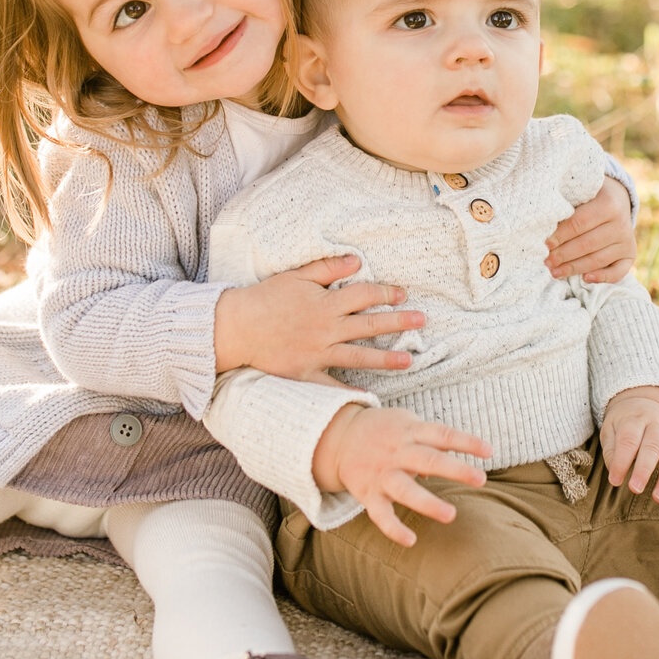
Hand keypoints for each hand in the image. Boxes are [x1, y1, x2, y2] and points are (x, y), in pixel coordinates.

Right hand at [214, 255, 424, 381]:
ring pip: (358, 355)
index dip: (385, 293)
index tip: (403, 295)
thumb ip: (327, 269)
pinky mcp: (305, 373)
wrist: (236, 327)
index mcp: (325, 303)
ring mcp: (318, 353)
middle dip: (398, 322)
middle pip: (369, 324)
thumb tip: (356, 261)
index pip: (364, 295)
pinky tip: (369, 398)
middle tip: (422, 321)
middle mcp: (326, 328)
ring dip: (385, 358)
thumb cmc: (264, 298)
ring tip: (409, 361)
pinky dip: (349, 392)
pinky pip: (332, 385)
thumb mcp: (296, 276)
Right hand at [310, 405, 490, 546]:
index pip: (443, 434)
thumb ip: (431, 440)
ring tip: (451, 515)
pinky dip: (394, 528)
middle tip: (481, 479)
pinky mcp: (369, 494)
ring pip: (405, 489)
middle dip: (455, 469)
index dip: (466, 442)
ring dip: (428, 502)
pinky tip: (411, 541)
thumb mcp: (407, 424)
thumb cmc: (385, 431)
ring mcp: (383, 474)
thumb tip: (455, 459)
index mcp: (410, 432)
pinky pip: (381, 514)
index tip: (489, 451)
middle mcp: (397, 452)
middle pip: (428, 459)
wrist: (338, 437)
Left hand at [546, 176, 634, 283]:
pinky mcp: (630, 254)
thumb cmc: (589, 196)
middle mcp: (621, 223)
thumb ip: (566, 204)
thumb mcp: (581, 192)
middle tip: (546, 262)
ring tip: (555, 272)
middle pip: (587, 244)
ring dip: (574, 268)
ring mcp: (627, 240)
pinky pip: (618, 271)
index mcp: (608, 203)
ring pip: (598, 259)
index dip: (560, 235)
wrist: (617, 199)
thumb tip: (542, 224)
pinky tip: (585, 279)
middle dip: (563, 255)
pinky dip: (602, 277)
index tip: (544, 244)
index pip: (579, 223)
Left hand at [600, 387, 658, 504]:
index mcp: (636, 419)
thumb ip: (611, 449)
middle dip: (644, 469)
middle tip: (635, 489)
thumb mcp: (611, 429)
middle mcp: (658, 425)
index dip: (621, 461)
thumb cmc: (625, 423)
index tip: (614, 481)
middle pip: (653, 446)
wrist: (646, 403)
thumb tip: (615, 473)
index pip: (629, 440)